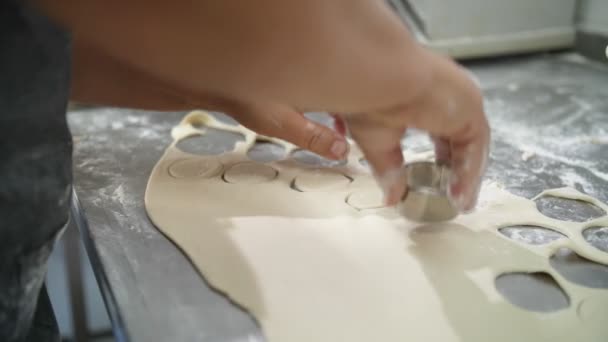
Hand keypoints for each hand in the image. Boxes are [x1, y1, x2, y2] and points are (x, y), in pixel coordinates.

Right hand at [346, 51, 489, 211]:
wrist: (377, 77)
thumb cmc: (368, 98)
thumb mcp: (377, 141)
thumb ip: (389, 170)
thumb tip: (391, 198)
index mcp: (426, 100)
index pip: (443, 132)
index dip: (442, 159)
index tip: (438, 181)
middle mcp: (448, 98)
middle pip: (462, 140)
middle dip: (458, 169)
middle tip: (454, 195)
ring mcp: (461, 101)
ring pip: (471, 144)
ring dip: (467, 175)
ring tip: (460, 202)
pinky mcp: (470, 108)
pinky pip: (476, 146)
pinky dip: (469, 171)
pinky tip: (460, 193)